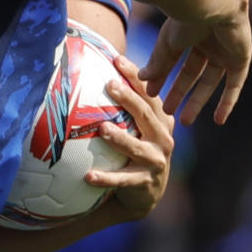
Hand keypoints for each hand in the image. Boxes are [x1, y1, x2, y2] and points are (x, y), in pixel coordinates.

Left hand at [84, 67, 175, 219]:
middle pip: (145, 114)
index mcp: (161, 120)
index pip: (149, 93)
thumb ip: (125, 106)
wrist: (147, 192)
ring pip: (136, 147)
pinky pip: (122, 180)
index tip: (117, 59)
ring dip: (120, 138)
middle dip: (129, 98)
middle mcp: (163, 137)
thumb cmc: (135, 151)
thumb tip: (94, 72)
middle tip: (110, 85)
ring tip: (103, 129)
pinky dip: (106, 178)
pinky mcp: (145, 182)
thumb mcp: (136, 127)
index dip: (135, 76)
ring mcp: (156, 160)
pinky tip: (88, 176)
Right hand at [140, 6, 251, 124]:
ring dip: (198, 100)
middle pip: (193, 73)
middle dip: (180, 92)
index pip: (175, 60)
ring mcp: (226, 48)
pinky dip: (228, 101)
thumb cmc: (187, 16)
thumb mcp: (168, 44)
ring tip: (184, 121)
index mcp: (190, 32)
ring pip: (211, 80)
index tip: (150, 94)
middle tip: (166, 112)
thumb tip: (142, 80)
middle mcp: (208, 40)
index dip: (163, 78)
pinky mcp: (241, 56)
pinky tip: (219, 120)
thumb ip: (158, 63)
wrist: (212, 1)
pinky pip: (235, 83)